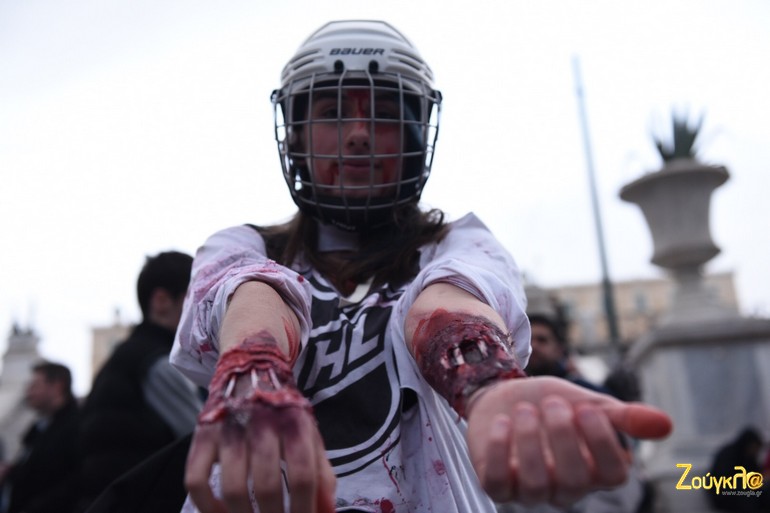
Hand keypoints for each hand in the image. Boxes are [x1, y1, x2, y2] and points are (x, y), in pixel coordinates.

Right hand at [185, 341, 335, 512]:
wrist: (251, 366)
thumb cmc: (284, 411)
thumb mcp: (310, 432)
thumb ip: (322, 473)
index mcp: (294, 422)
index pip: (302, 475)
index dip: (304, 508)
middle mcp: (261, 424)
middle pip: (267, 486)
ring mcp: (228, 429)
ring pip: (232, 488)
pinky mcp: (201, 434)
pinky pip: (196, 480)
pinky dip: (206, 506)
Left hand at [466, 376, 671, 506]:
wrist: (504, 397)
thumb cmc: (551, 405)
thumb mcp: (587, 404)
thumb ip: (622, 417)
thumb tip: (666, 424)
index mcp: (595, 471)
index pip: (613, 475)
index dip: (602, 443)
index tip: (587, 408)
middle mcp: (565, 489)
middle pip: (575, 481)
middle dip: (563, 437)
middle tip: (554, 403)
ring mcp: (530, 492)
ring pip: (536, 486)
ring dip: (529, 442)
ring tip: (525, 410)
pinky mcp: (498, 486)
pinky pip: (497, 485)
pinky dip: (498, 452)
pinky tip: (502, 423)